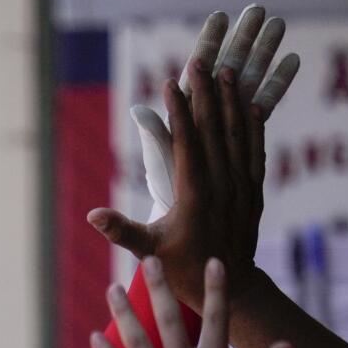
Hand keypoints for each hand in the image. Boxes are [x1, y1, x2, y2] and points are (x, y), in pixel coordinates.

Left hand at [91, 257, 290, 347]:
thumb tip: (288, 344)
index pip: (218, 318)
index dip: (216, 288)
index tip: (212, 261)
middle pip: (168, 318)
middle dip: (158, 287)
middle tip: (149, 259)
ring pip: (136, 339)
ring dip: (122, 312)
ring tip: (111, 288)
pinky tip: (92, 337)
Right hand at [93, 11, 298, 303]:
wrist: (229, 285)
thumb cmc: (181, 270)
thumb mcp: (148, 252)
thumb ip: (121, 230)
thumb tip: (92, 215)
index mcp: (194, 195)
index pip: (187, 142)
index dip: (179, 111)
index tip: (172, 84)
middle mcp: (221, 185)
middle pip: (212, 130)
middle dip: (205, 94)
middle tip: (199, 63)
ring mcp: (241, 186)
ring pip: (236, 134)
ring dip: (230, 102)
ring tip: (226, 73)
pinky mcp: (254, 190)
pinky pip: (255, 151)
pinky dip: (253, 126)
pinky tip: (250, 106)